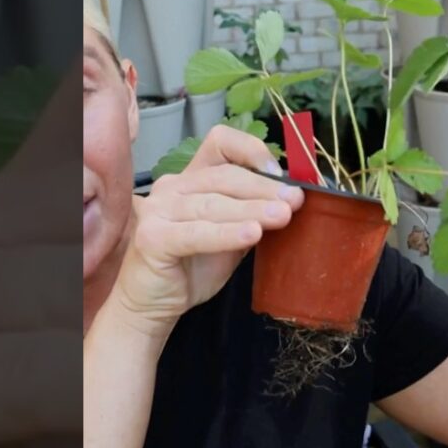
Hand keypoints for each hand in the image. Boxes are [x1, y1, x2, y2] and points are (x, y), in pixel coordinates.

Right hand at [113, 125, 303, 335]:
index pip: (220, 143)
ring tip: (283, 216)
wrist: (154, 303)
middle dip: (263, 188)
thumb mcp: (231, 234)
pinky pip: (196, 233)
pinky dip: (226, 234)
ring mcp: (159, 210)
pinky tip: (251, 234)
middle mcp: (172, 186)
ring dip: (252, 209)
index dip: (251, 150)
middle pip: (224, 176)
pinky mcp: (152, 237)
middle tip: (295, 201)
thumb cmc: (192, 266)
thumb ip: (253, 215)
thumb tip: (293, 200)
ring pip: (213, 204)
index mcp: (192, 178)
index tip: (281, 173)